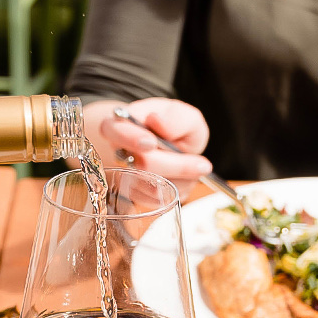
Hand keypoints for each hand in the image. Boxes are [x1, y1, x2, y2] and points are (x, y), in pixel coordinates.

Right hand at [83, 98, 212, 197]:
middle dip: (176, 166)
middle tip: (204, 165)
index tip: (150, 142)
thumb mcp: (184, 116)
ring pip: (154, 186)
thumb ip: (176, 118)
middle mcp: (118, 153)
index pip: (114, 131)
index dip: (131, 138)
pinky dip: (179, 189)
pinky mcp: (136, 198)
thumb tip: (157, 121)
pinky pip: (160, 200)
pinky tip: (184, 177)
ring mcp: (124, 178)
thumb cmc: (175, 129)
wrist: (168, 147)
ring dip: (182, 178)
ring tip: (194, 166)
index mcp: (120, 125)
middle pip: (141, 164)